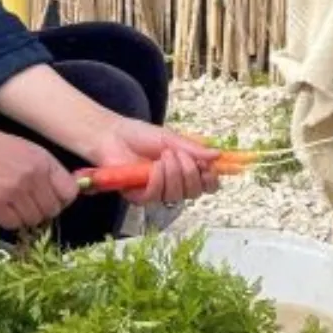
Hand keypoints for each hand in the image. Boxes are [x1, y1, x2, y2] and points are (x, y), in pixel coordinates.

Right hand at [0, 121, 79, 230]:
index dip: (62, 200)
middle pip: (52, 210)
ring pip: (33, 220)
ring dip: (24, 217)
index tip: (51, 200)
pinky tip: (0, 208)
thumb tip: (62, 195)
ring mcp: (13, 191)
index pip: (69, 193)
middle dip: (42, 211)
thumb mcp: (27, 150)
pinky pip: (12, 224)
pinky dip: (8, 220)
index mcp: (44, 161)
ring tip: (12, 205)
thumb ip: (47, 170)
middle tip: (27, 204)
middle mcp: (32, 176)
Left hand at [80, 119, 220, 207]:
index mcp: (184, 171)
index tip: (209, 168)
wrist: (113, 135)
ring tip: (164, 155)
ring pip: (176, 195)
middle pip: (194, 193)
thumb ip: (193, 149)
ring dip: (174, 174)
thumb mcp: (171, 139)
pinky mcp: (138, 196)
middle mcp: (173, 185)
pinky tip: (154, 167)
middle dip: (191, 173)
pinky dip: (159, 180)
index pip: (207, 186)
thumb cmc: (141, 136)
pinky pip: (155, 196)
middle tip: (180, 154)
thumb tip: (218, 155)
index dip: (212, 180)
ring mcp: (156, 192)